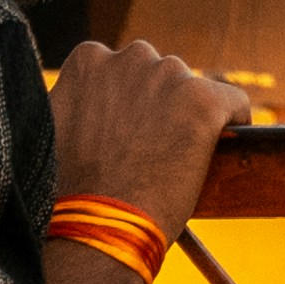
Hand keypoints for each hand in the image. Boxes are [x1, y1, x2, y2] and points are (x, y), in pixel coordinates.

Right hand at [47, 31, 254, 238]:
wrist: (94, 225)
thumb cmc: (67, 190)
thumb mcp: (51, 129)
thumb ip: (70, 103)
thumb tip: (82, 108)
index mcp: (89, 61)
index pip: (122, 70)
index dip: (127, 105)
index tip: (126, 135)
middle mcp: (130, 57)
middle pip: (159, 77)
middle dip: (158, 108)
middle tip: (150, 153)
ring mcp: (168, 76)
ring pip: (193, 91)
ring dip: (188, 119)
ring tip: (174, 162)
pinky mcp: (202, 101)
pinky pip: (233, 102)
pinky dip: (233, 122)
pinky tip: (221, 149)